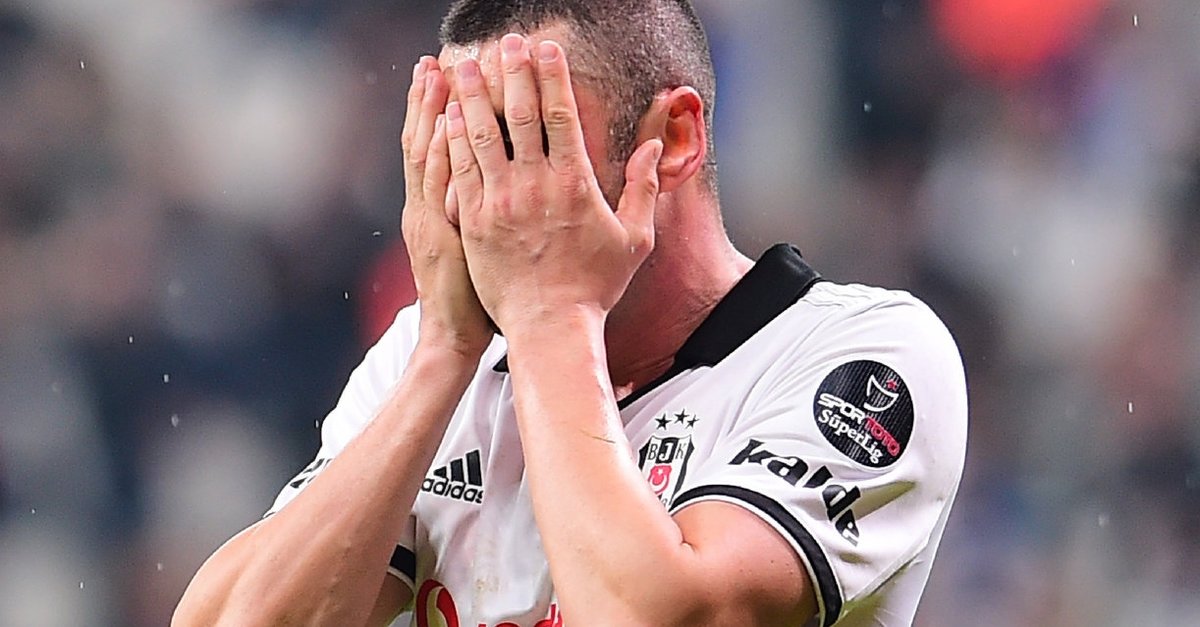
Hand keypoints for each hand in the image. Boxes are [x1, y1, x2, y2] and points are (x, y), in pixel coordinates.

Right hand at [400, 56, 492, 356]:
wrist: (451, 341)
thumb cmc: (468, 301)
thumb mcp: (463, 253)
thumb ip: (469, 216)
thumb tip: (489, 185)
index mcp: (429, 212)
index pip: (428, 151)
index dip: (430, 113)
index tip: (436, 76)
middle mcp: (423, 209)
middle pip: (423, 143)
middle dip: (427, 101)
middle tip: (434, 60)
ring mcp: (430, 220)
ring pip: (428, 157)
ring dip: (432, 112)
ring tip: (439, 72)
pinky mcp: (444, 235)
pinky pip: (444, 186)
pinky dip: (444, 152)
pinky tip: (450, 121)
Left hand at [445, 36, 663, 333]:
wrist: (551, 327)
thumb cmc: (595, 287)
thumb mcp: (635, 239)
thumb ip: (645, 188)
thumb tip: (655, 146)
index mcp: (575, 184)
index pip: (562, 115)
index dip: (552, 77)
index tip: (545, 49)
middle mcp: (535, 185)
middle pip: (520, 115)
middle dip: (513, 72)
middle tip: (507, 42)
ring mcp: (501, 202)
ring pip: (483, 136)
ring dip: (475, 96)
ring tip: (467, 65)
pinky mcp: (475, 220)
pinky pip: (461, 170)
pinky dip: (454, 139)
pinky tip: (449, 115)